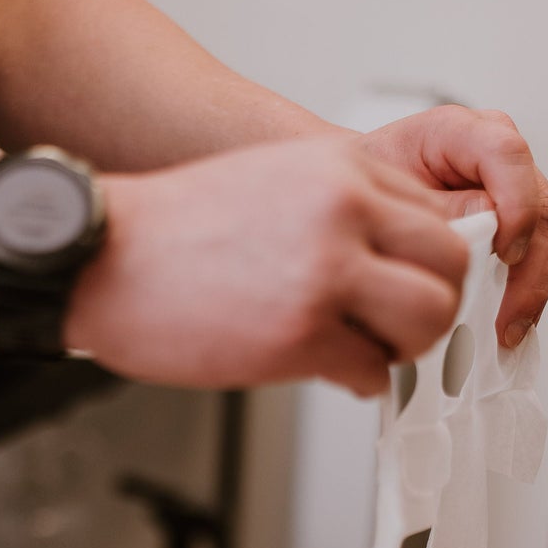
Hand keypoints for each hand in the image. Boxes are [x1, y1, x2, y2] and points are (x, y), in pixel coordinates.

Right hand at [66, 136, 469, 397]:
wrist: (98, 257)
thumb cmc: (169, 231)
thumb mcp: (270, 182)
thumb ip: (337, 207)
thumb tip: (385, 254)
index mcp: (338, 168)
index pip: (433, 214)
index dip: (425, 260)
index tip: (406, 285)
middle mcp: (342, 212)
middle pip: (449, 263)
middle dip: (433, 304)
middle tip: (402, 326)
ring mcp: (325, 274)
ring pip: (428, 317)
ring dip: (407, 346)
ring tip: (372, 352)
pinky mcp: (300, 335)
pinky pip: (371, 370)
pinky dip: (360, 379)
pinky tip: (328, 369)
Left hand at [358, 105, 547, 348]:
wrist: (353, 198)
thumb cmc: (363, 187)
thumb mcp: (382, 194)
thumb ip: (433, 209)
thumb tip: (483, 230)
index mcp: (459, 133)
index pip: (506, 154)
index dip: (516, 203)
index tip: (504, 250)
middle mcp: (492, 158)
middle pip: (538, 203)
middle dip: (530, 264)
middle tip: (510, 311)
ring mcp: (507, 190)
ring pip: (543, 234)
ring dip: (531, 286)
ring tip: (510, 328)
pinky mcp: (510, 223)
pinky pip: (531, 255)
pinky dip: (522, 291)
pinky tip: (509, 323)